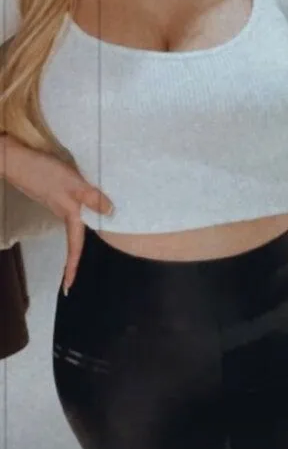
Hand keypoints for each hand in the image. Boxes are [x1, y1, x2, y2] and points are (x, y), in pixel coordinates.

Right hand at [3, 135, 113, 293]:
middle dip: (75, 256)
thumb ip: (92, 197)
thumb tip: (111, 212)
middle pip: (73, 237)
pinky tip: (86, 206)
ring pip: (73, 221)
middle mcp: (62, 211)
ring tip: (90, 240)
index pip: (74, 245)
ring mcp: (55, 202)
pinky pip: (70, 207)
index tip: (68, 288)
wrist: (16, 160)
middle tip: (74, 273)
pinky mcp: (52, 191)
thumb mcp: (73, 184)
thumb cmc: (45, 173)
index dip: (72, 267)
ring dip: (79, 235)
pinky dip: (79, 212)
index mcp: (68, 214)